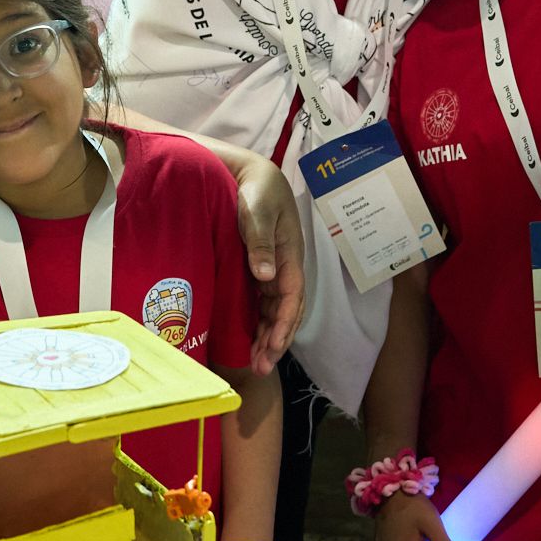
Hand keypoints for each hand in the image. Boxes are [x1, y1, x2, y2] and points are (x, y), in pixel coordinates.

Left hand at [231, 159, 304, 372]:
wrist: (248, 173)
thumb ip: (260, 241)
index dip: (283, 324)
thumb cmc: (257, 190)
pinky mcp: (258, 268)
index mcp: (290, 255)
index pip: (292, 297)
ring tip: (255, 363)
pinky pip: (262, 302)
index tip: (273, 346)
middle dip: (276, 341)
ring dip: (267, 337)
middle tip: (261, 367)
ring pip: (274, 310)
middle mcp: (284, 267)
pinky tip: (249, 339)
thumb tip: (266, 276)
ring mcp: (272, 269)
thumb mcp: (258, 210)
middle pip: (286, 310)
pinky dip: (258, 323)